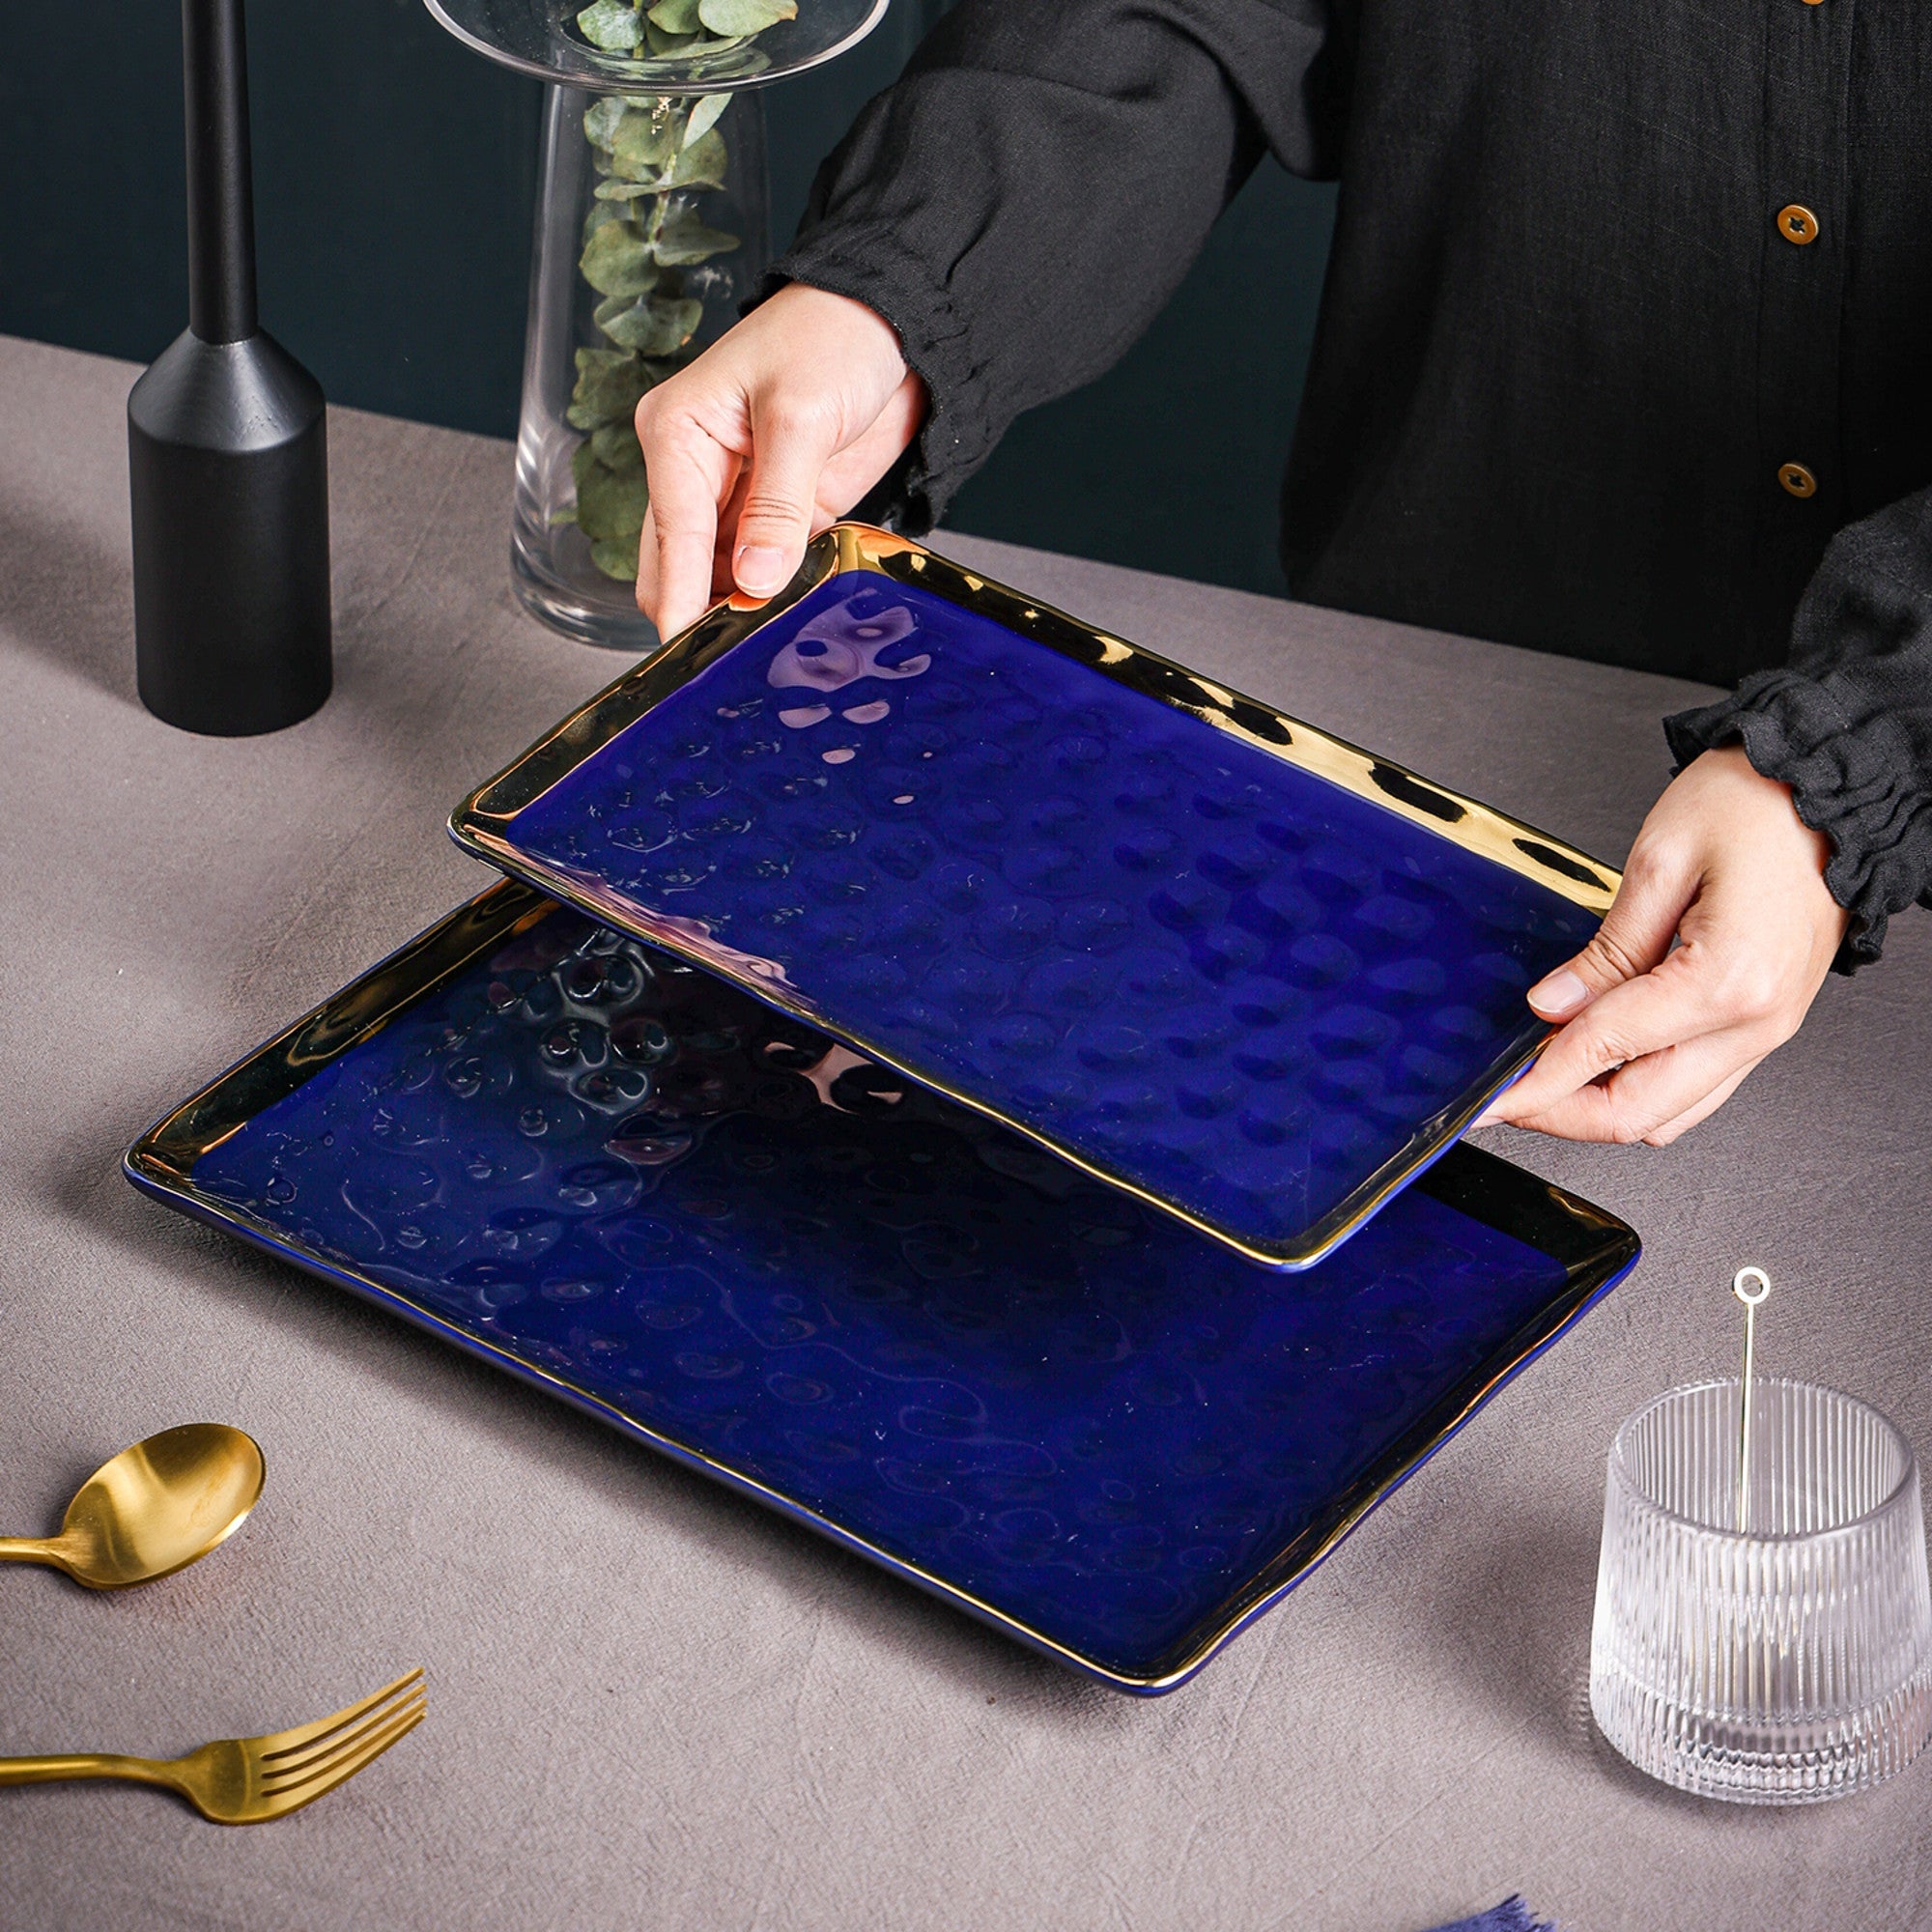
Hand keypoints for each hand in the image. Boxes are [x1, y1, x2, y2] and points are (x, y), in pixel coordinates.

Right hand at [633, 283, 927, 637]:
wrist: (897, 321)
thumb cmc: (834, 335)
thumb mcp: (801, 416)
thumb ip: (776, 505)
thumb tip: (753, 580)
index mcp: (677, 435)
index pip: (671, 540)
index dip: (682, 603)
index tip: (694, 657)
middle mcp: (697, 470)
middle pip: (681, 569)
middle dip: (708, 613)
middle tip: (742, 661)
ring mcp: (741, 498)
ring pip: (724, 579)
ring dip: (746, 609)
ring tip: (774, 645)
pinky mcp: (784, 515)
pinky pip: (770, 572)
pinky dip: (781, 596)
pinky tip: (798, 616)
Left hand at [1473, 744, 1847, 1143]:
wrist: (1826, 786)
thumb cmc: (1758, 803)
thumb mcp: (1658, 861)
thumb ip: (1604, 949)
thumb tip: (1553, 1006)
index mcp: (1727, 981)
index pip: (1603, 1052)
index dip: (1534, 1083)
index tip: (1490, 1098)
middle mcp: (1756, 1021)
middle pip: (1638, 1114)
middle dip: (1559, 1114)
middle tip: (1503, 1097)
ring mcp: (1768, 1030)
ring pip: (1670, 1114)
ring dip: (1598, 1107)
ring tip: (1543, 1079)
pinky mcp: (1767, 1022)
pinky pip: (1697, 1087)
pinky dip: (1640, 1086)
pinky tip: (1598, 1061)